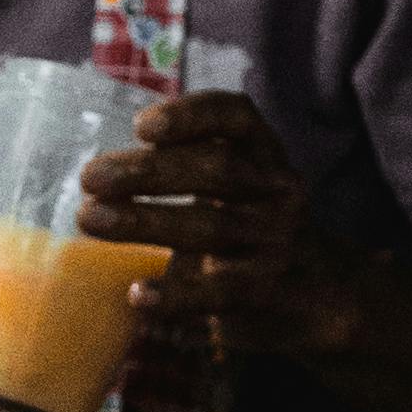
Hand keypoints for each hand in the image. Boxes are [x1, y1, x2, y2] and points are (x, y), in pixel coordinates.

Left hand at [74, 92, 352, 374]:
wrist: (321, 294)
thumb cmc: (251, 225)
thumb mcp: (237, 186)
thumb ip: (186, 166)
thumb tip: (100, 170)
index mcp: (266, 155)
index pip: (238, 118)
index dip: (191, 115)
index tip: (141, 126)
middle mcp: (278, 192)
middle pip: (217, 170)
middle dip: (148, 170)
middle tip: (90, 177)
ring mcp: (277, 244)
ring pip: (211, 227)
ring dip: (144, 221)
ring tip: (90, 218)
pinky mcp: (267, 294)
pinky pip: (219, 292)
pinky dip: (175, 295)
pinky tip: (136, 293)